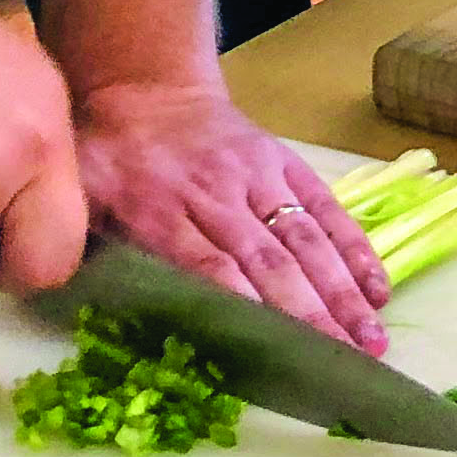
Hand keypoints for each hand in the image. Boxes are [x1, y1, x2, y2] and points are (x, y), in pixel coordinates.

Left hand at [71, 80, 393, 353]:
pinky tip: (378, 292)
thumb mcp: (78, 198)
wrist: (146, 88)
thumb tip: (78, 308)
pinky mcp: (287, 165)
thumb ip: (78, 251)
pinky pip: (327, 209)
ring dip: (342, 293)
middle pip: (269, 262)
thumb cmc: (108, 160)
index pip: (209, 267)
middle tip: (344, 368)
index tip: (278, 355)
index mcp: (158, 209)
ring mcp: (258, 177)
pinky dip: (355, 249)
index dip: (246, 310)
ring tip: (372, 344)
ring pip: (306, 240)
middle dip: (311, 317)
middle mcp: (216, 194)